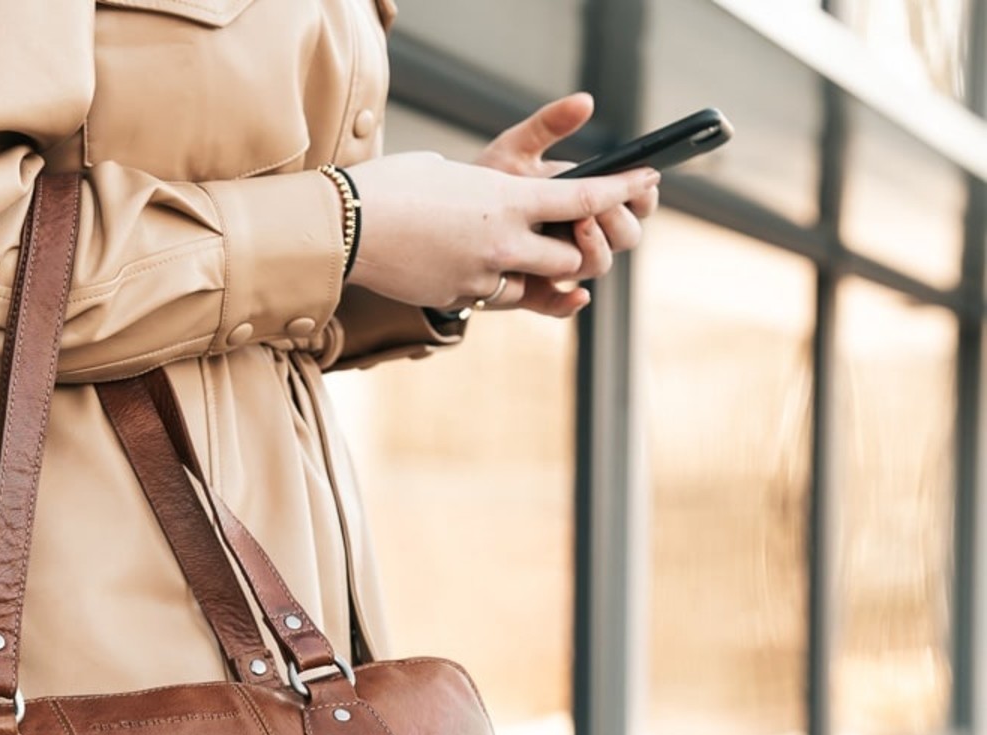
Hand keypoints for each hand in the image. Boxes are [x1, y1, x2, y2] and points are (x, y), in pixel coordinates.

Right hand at [344, 148, 657, 315]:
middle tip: (566, 237)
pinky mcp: (460, 299)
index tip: (647, 182)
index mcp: (510, 197)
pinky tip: (465, 268)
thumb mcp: (453, 173)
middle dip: (575, 250)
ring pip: (533, 284)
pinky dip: (490, 286)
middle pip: (572, 256)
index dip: (621, 191)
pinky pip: (492, 298)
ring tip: (504, 252)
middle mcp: (506, 241)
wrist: (350, 227)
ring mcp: (484, 275)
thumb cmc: (396, 187)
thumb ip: (492, 190)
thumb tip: (502, 201)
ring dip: (532, 272)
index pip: (585, 196)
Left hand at [471, 92, 660, 316]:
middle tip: (597, 204)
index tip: (641, 180)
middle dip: (618, 221)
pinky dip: (570, 302)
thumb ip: (546, 126)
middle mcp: (580, 234)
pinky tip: (577, 296)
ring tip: (578, 225)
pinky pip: (560, 305)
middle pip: (626, 237)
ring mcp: (559, 264)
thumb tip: (586, 100)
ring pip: (598, 267)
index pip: (634, 201)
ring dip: (596, 250)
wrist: (443, 225)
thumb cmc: (484, 184)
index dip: (643, 194)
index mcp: (585, 199)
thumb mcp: (513, 151)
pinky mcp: (534, 291)